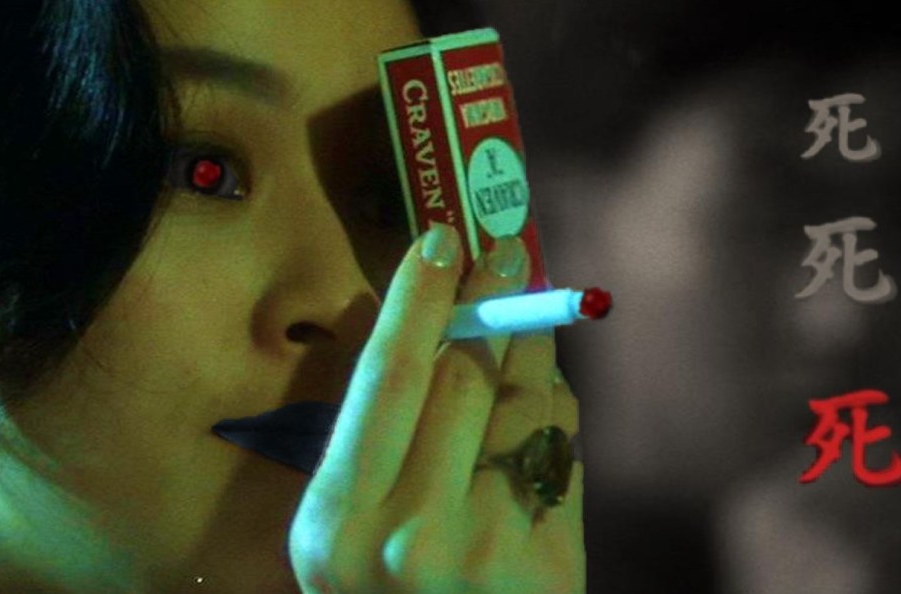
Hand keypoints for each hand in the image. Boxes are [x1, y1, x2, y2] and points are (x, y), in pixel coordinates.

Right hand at [289, 224, 584, 593]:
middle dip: (491, 300)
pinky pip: (564, 447)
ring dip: (533, 345)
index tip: (442, 237)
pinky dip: (555, 408)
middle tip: (507, 251)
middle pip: (465, 376)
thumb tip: (424, 328)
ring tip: (530, 314)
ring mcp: (490, 551)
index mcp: (336, 523)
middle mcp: (410, 536)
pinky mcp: (552, 564)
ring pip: (527, 401)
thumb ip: (371, 443)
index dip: (417, 297)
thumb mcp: (339, 537)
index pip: (386, 376)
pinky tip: (542, 399)